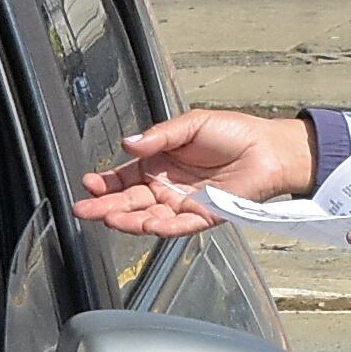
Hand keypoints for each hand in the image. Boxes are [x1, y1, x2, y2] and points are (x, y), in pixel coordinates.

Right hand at [75, 107, 317, 238]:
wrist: (268, 149)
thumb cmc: (233, 134)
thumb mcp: (190, 124)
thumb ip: (158, 136)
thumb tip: (128, 144)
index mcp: (158, 165)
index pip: (123, 179)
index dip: (105, 183)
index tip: (89, 183)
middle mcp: (165, 189)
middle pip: (129, 202)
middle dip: (104, 207)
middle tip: (82, 210)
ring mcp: (181, 205)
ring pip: (147, 217)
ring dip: (127, 220)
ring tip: (107, 218)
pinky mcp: (202, 217)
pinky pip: (178, 225)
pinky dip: (160, 226)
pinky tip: (143, 224)